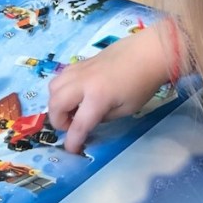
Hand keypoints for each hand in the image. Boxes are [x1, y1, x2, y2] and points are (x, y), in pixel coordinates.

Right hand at [48, 24, 178, 153]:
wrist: (149, 52)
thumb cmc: (143, 84)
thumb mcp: (127, 109)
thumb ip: (104, 117)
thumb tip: (89, 119)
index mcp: (98, 98)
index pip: (78, 125)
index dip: (73, 141)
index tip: (73, 150)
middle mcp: (83, 83)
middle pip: (56, 104)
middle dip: (58, 121)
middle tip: (71, 126)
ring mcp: (80, 70)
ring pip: (53, 87)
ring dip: (56, 103)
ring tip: (71, 109)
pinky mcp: (81, 62)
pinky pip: (61, 76)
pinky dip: (61, 88)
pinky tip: (74, 93)